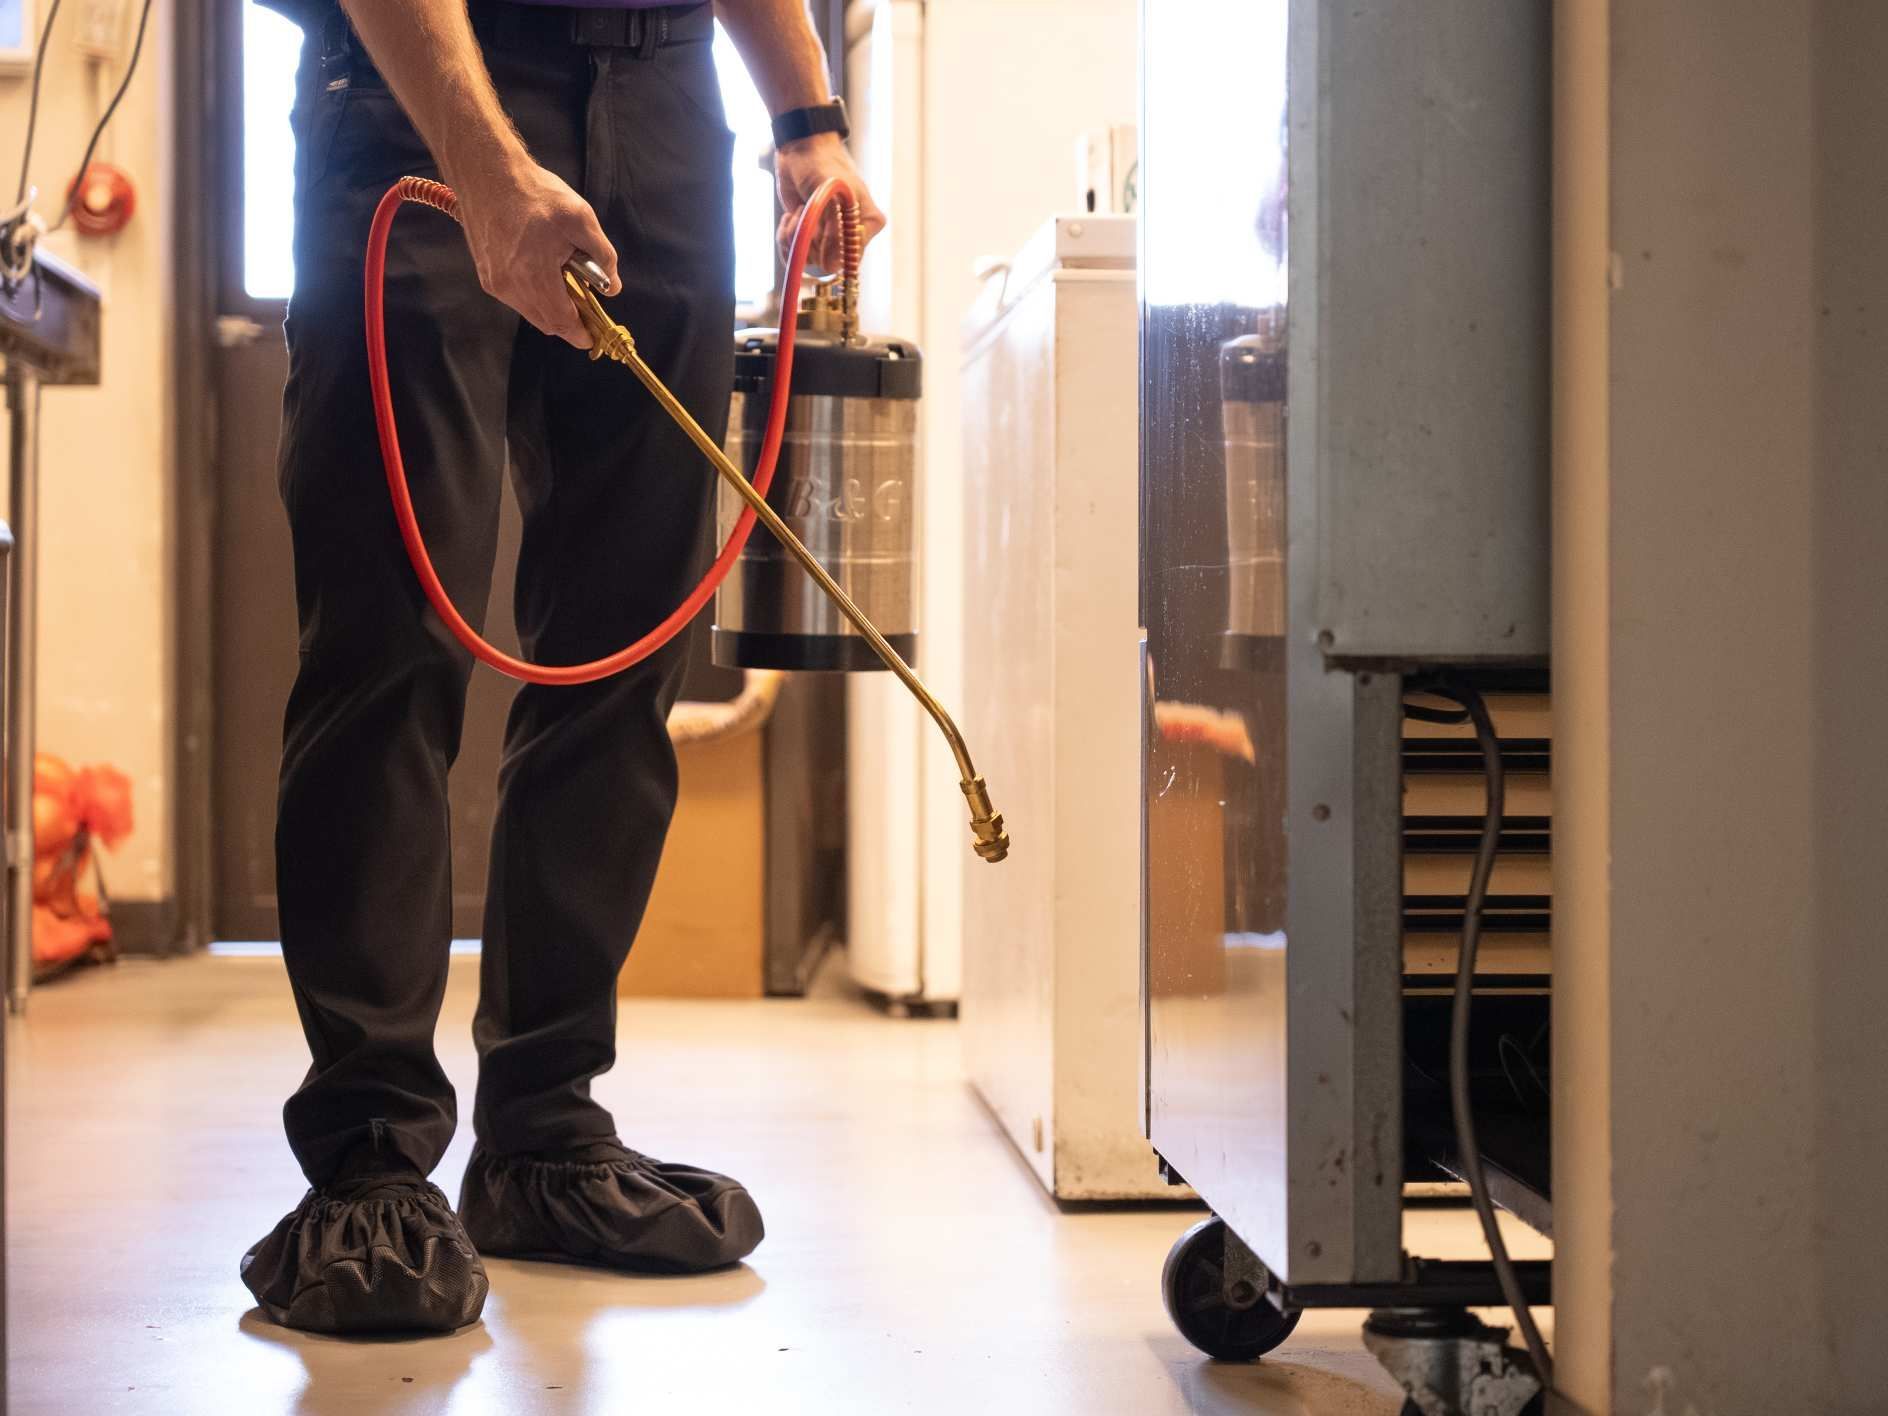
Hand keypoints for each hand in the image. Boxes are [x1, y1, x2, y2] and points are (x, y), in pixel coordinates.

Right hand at [453, 153, 618, 348]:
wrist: (487, 173)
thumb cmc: (535, 193)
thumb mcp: (581, 218)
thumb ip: (603, 256)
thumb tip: (612, 287)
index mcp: (535, 276)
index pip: (562, 322)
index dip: (581, 333)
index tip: (593, 336)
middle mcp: (510, 286)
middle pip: (546, 322)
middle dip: (568, 321)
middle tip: (585, 308)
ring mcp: (495, 281)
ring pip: (529, 310)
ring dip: (549, 305)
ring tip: (563, 279)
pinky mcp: (486, 274)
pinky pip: (515, 297)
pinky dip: (532, 294)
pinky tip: (540, 270)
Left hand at [775, 134, 886, 273]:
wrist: (801, 150)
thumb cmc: (822, 165)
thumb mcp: (830, 196)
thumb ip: (834, 231)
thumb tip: (832, 266)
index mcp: (868, 224)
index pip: (851, 258)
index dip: (831, 248)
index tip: (820, 225)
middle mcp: (850, 235)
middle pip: (827, 263)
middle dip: (810, 239)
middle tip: (806, 212)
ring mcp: (828, 237)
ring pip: (807, 259)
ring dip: (795, 235)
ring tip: (798, 211)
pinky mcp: (807, 235)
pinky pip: (793, 254)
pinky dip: (785, 237)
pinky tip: (789, 217)